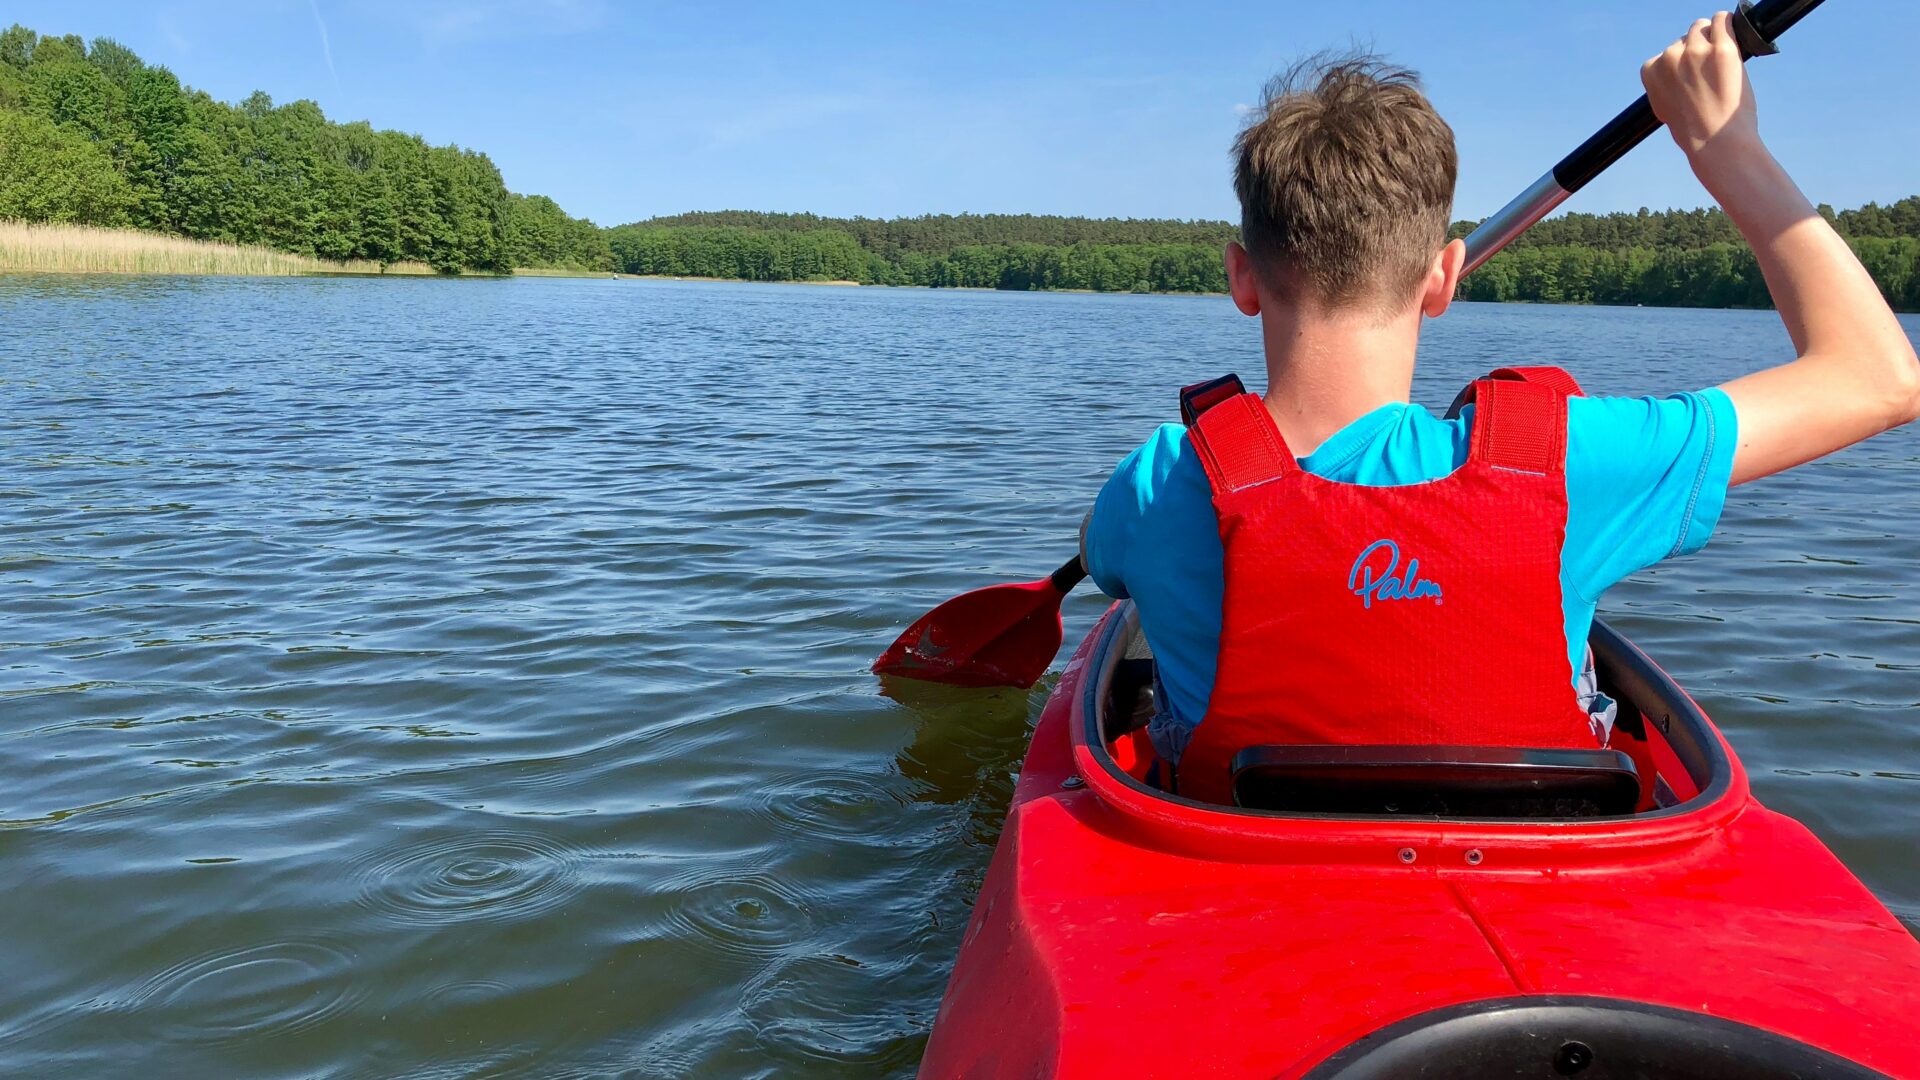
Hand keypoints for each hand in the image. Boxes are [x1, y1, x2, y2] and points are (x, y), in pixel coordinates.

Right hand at [1640, 11, 1760, 161]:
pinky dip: (1728, 25)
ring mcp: (1695, 51)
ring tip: (1722, 63)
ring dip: (1712, 39)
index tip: (1691, 79)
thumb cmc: (1693, 130)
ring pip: (1703, 27)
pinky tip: (1733, 38)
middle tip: (1710, 73)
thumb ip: (1665, 83)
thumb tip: (1672, 68)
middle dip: (1696, 50)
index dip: (1681, 64)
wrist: (1714, 141)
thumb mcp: (1664, 106)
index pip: (1665, 53)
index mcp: (1651, 70)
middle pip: (1685, 38)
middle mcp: (1669, 57)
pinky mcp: (1722, 48)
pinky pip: (1723, 19)